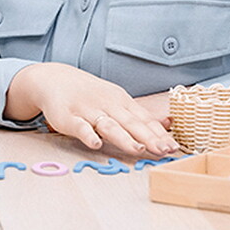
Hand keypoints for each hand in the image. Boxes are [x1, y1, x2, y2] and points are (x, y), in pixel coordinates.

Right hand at [5, 63, 178, 155]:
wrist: (55, 79)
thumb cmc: (90, 94)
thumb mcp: (117, 99)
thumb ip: (139, 115)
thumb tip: (168, 123)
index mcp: (121, 101)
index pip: (144, 119)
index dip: (159, 133)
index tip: (174, 147)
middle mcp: (108, 105)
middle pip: (131, 123)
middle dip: (149, 138)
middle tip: (164, 151)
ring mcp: (88, 111)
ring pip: (109, 125)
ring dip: (124, 137)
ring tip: (138, 149)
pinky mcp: (68, 117)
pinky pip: (80, 127)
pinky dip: (88, 134)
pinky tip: (96, 143)